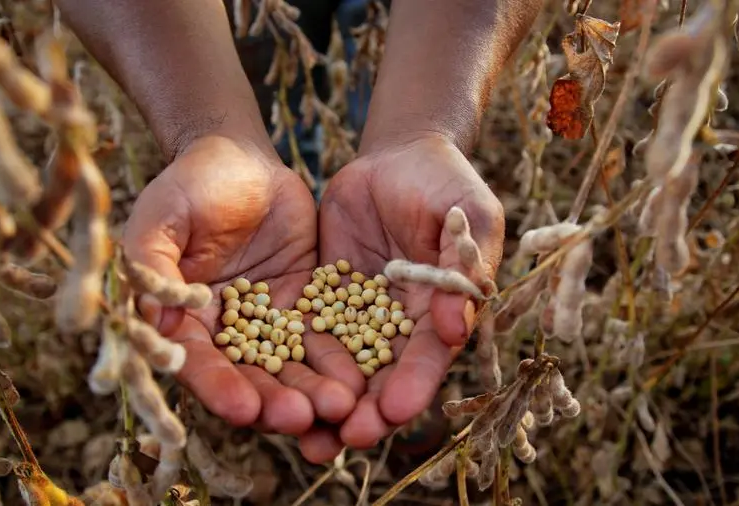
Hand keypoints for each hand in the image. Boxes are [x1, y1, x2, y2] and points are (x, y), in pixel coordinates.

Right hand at [123, 135, 356, 444]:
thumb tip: (154, 321)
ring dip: (313, 391)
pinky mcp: (305, 309)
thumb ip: (152, 266)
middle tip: (302, 418)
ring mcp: (268, 325)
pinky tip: (361, 379)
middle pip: (250, 379)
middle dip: (275, 402)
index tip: (244, 409)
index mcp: (182, 323)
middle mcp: (225, 335)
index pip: (198, 364)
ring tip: (340, 406)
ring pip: (292, 368)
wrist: (241, 159)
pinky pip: (324, 340)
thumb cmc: (189, 185)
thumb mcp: (161, 220)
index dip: (219, 387)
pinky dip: (340, 361)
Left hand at [319, 133, 504, 448]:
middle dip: (365, 411)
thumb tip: (456, 326)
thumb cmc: (445, 184)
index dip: (413, 385)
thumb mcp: (468, 216)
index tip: (394, 412)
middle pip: (381, 377)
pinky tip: (269, 386)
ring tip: (305, 439)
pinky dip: (290, 361)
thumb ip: (466, 264)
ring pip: (339, 367)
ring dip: (325, 402)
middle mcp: (398, 326)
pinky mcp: (321, 297)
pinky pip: (303, 332)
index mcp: (440, 313)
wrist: (397, 157)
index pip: (427, 357)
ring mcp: (357, 314)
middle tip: (343, 439)